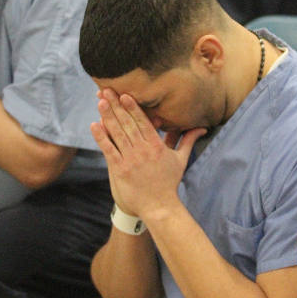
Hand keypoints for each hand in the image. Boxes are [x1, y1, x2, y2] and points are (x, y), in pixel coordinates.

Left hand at [90, 89, 205, 217]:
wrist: (159, 206)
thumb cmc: (169, 182)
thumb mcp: (180, 159)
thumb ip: (187, 140)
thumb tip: (202, 128)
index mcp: (157, 145)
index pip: (143, 122)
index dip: (133, 107)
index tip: (125, 94)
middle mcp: (143, 150)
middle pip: (128, 123)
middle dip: (117, 106)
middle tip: (107, 90)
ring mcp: (130, 159)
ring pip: (117, 133)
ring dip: (108, 116)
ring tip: (100, 102)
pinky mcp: (120, 169)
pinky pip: (109, 150)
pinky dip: (101, 137)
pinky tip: (94, 125)